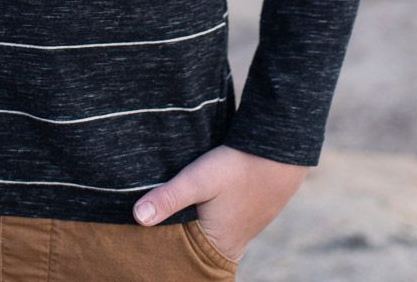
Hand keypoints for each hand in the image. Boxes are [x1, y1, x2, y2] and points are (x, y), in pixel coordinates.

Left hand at [132, 143, 309, 264]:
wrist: (279, 151)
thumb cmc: (238, 167)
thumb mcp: (198, 179)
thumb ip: (169, 197)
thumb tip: (137, 217)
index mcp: (219, 247)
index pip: (186, 265)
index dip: (166, 258)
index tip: (145, 251)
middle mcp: (232, 247)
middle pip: (196, 253)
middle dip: (177, 244)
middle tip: (152, 232)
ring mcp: (242, 232)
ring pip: (207, 238)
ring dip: (192, 229)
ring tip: (171, 218)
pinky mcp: (246, 215)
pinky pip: (220, 225)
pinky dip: (206, 219)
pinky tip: (198, 205)